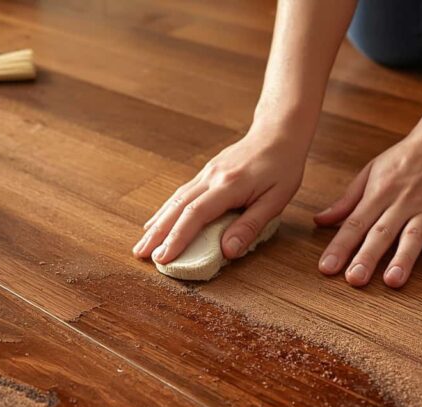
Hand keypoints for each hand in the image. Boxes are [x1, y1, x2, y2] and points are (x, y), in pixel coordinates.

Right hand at [133, 122, 309, 263]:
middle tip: (139, 254)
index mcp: (229, 186)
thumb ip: (250, 225)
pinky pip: (181, 194)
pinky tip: (156, 223)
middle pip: (177, 208)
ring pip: (175, 200)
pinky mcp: (205, 173)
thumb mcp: (276, 200)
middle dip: (157, 234)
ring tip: (141, 244)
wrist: (278, 133)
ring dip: (156, 223)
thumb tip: (227, 251)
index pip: (196, 214)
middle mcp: (211, 178)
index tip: (163, 257)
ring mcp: (206, 174)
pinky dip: (165, 211)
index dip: (177, 238)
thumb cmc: (282, 167)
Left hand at [313, 126, 421, 287]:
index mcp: (379, 193)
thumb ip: (346, 201)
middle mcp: (402, 203)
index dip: (340, 247)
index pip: (355, 223)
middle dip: (367, 257)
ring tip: (393, 281)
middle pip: (381, 233)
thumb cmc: (407, 156)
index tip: (326, 268)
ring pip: (413, 236)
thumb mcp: (371, 172)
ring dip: (403, 259)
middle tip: (355, 280)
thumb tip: (319, 220)